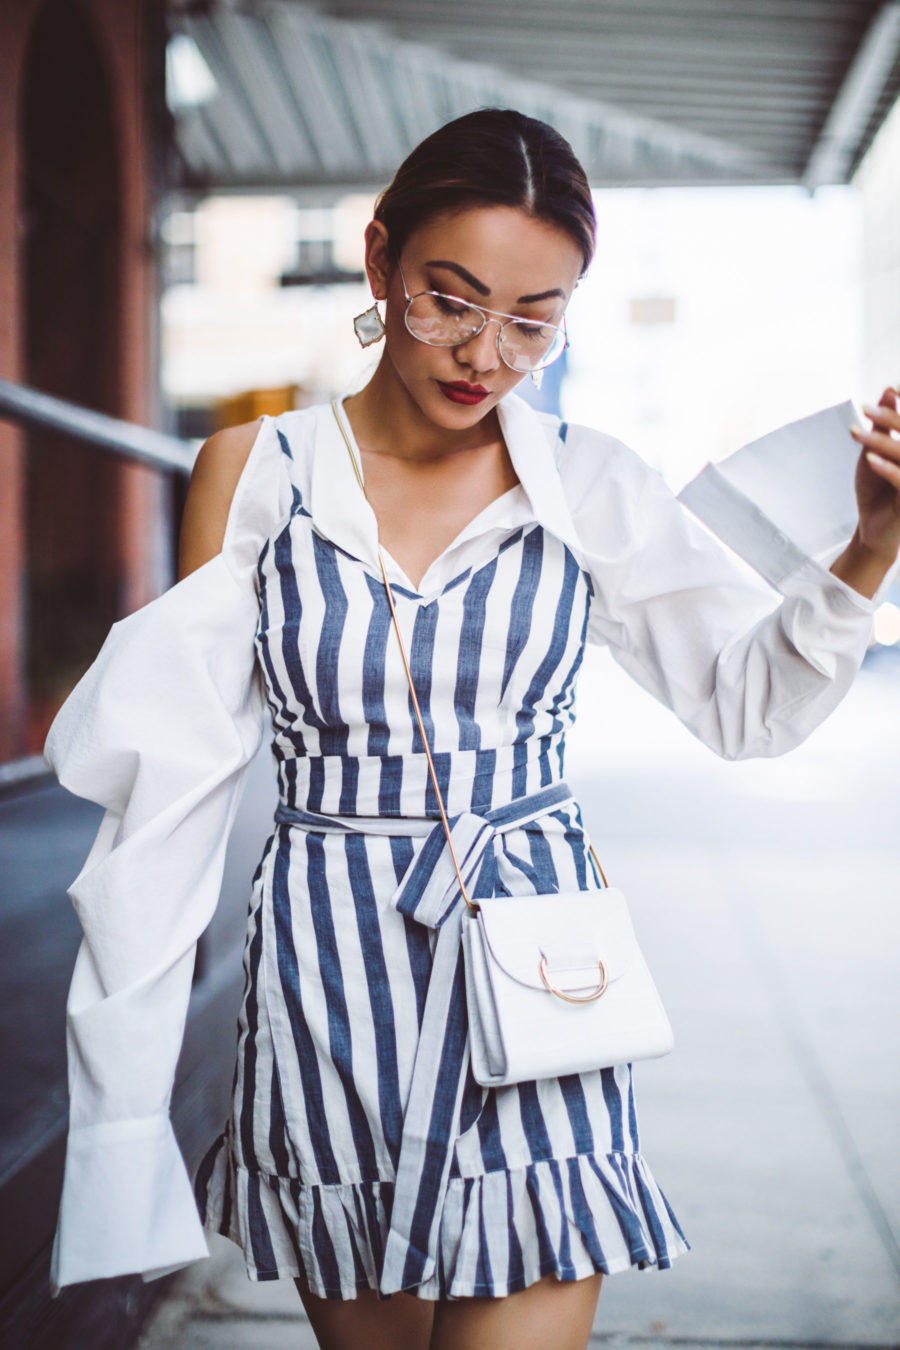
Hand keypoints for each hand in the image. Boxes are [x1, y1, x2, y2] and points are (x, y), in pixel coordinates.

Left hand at [849, 385, 899, 564]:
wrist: (874, 530)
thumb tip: (888, 392)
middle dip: (890, 419)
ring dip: (880, 443)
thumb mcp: (876, 453)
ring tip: (856, 434)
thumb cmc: (878, 490)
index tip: (892, 388)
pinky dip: (886, 469)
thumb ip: (884, 426)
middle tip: (865, 410)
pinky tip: (869, 459)